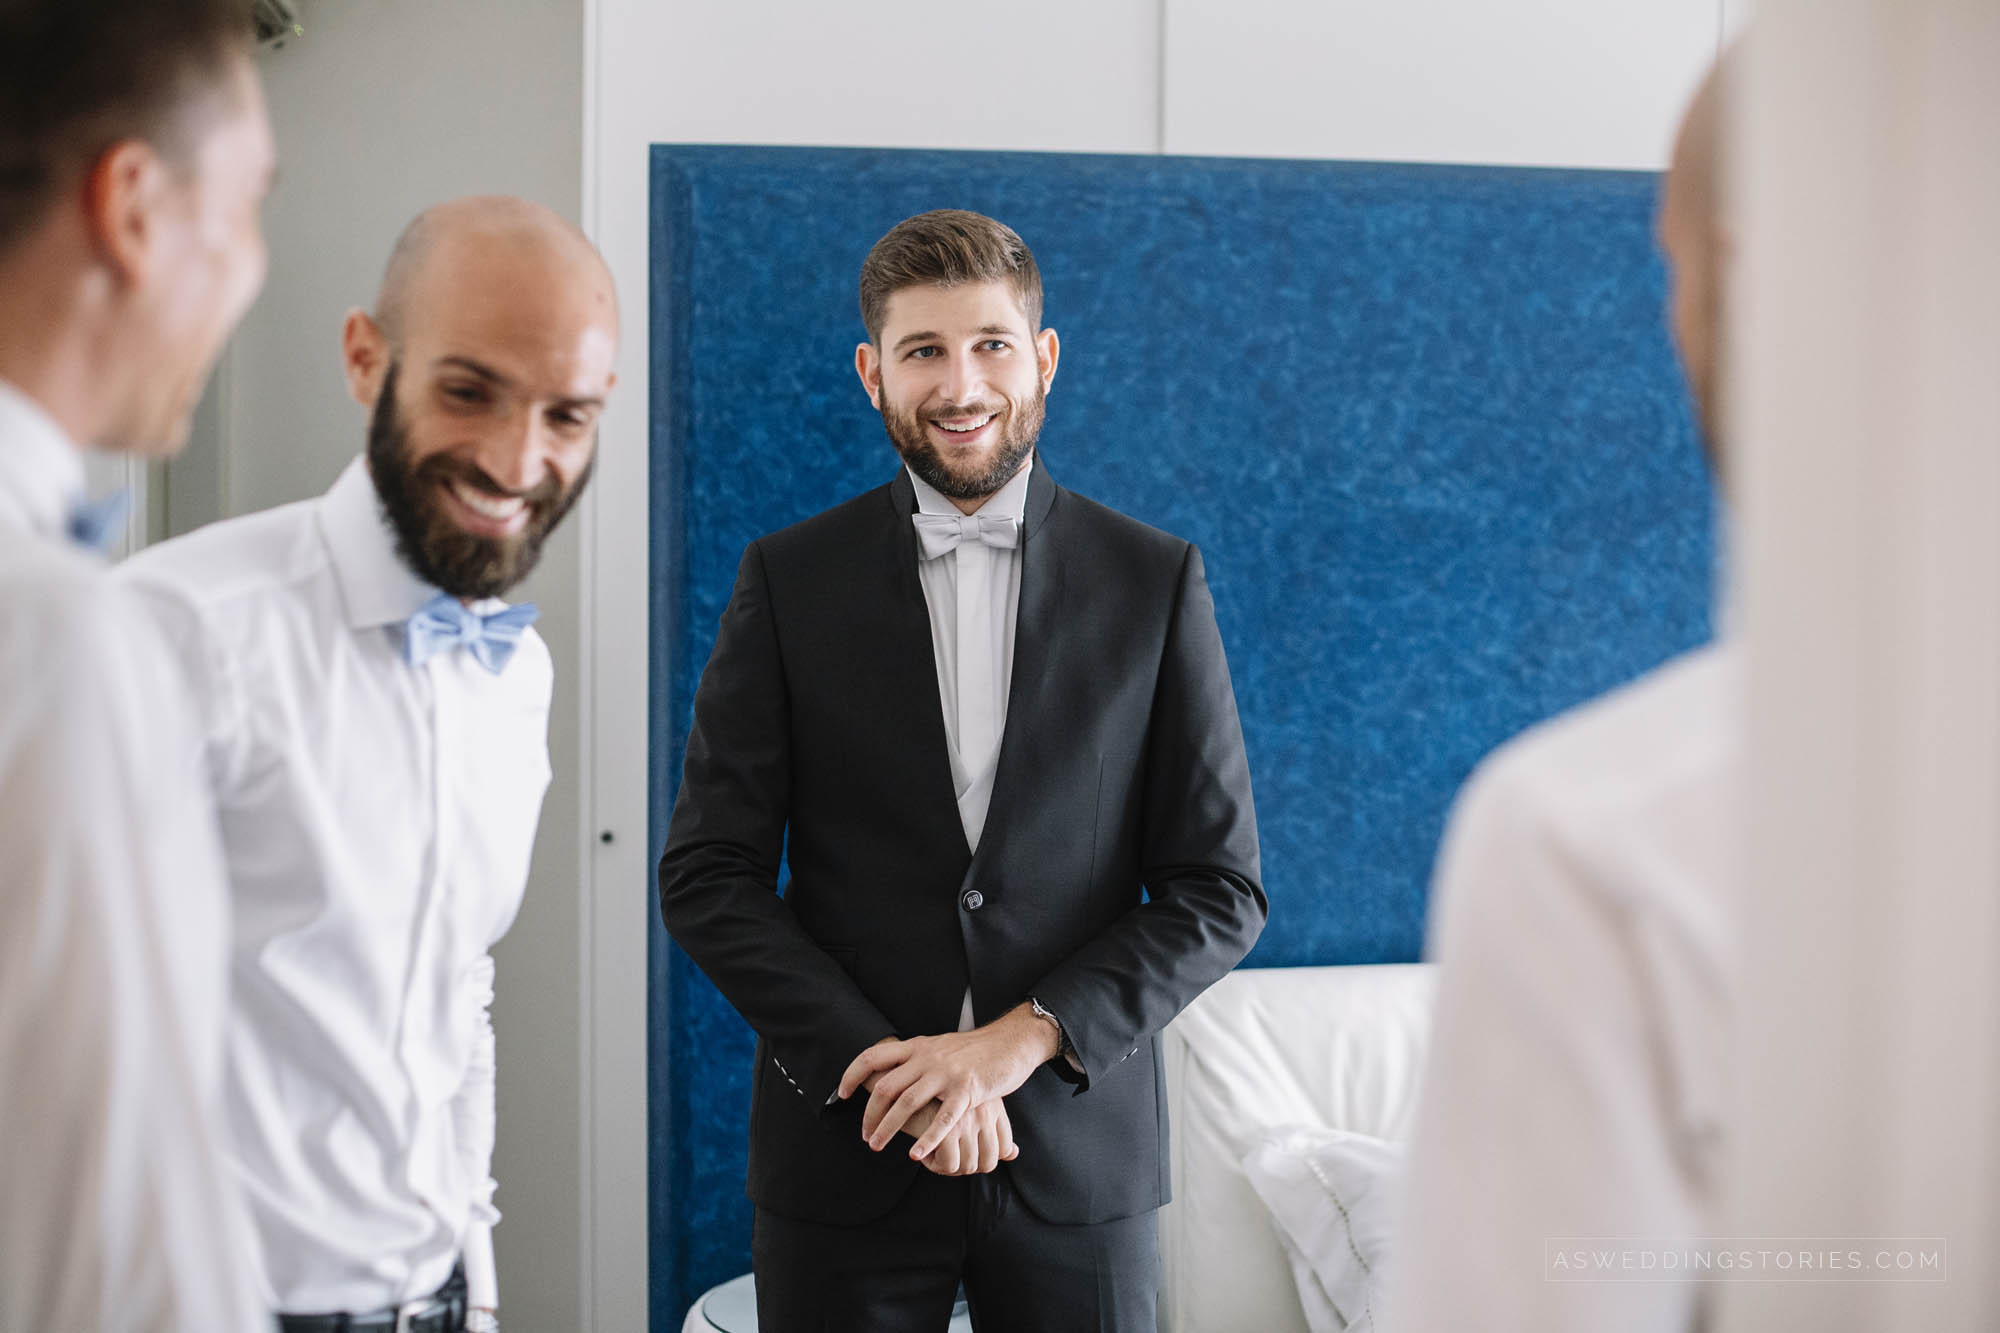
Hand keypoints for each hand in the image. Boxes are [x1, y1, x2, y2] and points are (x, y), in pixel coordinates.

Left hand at [837, 1006, 1058, 1159]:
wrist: (1010, 1043)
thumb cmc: (974, 1050)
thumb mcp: (938, 1047)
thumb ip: (916, 1059)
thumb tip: (891, 1071)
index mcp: (917, 1047)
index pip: (874, 1055)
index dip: (853, 1073)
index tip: (843, 1093)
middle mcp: (927, 1058)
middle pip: (886, 1087)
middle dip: (870, 1115)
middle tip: (865, 1135)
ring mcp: (946, 1074)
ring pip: (907, 1104)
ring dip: (887, 1128)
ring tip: (877, 1146)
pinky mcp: (966, 1091)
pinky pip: (942, 1120)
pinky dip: (926, 1139)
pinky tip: (915, 1155)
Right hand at [918, 1097, 1017, 1175]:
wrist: (899, 1077)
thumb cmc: (935, 1096)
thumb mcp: (971, 1106)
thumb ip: (994, 1130)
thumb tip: (1014, 1154)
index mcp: (993, 1104)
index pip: (1004, 1149)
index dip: (984, 1159)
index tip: (964, 1152)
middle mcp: (984, 1111)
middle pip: (987, 1163)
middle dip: (966, 1167)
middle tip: (945, 1157)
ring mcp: (967, 1119)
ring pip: (968, 1166)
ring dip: (947, 1168)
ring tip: (932, 1153)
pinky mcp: (946, 1127)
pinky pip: (948, 1165)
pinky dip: (934, 1165)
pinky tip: (921, 1155)